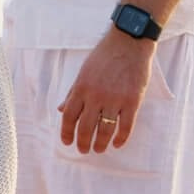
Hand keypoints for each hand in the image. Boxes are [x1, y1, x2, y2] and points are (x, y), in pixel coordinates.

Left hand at [58, 28, 154, 153]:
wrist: (128, 43)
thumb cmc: (104, 56)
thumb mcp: (84, 72)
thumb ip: (73, 92)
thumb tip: (61, 109)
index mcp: (81, 88)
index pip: (69, 116)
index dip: (66, 132)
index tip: (67, 142)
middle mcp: (96, 96)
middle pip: (85, 127)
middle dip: (83, 142)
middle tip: (83, 150)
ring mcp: (114, 99)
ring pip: (105, 130)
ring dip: (100, 143)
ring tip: (99, 150)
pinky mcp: (132, 101)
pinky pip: (125, 126)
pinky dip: (121, 138)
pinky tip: (117, 144)